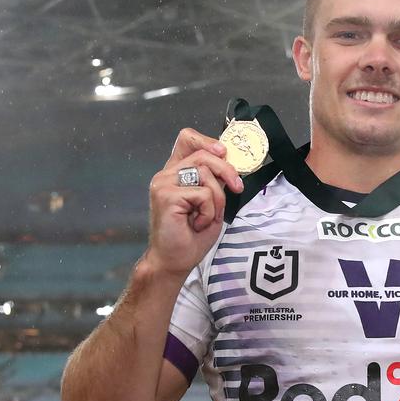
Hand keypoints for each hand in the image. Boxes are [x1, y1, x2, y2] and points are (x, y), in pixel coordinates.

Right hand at [143, 128, 244, 278]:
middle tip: (236, 188)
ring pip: (206, 174)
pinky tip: (196, 224)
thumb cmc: (190, 236)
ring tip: (206, 217)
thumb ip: (214, 181)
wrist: (174, 261)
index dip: (208, 141)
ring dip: (216, 199)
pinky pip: (203, 194)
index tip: (224, 153)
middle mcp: (166, 174)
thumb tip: (228, 162)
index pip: (187, 139)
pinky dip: (208, 212)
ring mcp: (163, 183)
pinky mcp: (166, 195)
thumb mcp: (211, 202)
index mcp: (175, 172)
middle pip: (203, 154)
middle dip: (226, 170)